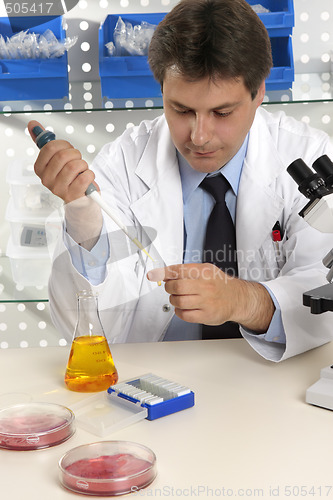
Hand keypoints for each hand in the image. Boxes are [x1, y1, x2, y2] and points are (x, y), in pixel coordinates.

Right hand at [28, 120, 102, 248]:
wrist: (80, 201)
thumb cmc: (70, 178)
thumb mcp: (56, 159)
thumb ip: (44, 142)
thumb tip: (32, 124)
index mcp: (40, 169)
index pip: (50, 147)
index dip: (64, 145)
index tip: (68, 150)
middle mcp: (47, 180)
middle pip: (63, 155)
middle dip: (75, 154)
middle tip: (78, 161)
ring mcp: (59, 190)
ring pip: (74, 166)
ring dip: (83, 165)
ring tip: (82, 171)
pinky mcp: (73, 196)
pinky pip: (84, 177)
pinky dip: (90, 175)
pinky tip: (87, 179)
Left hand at [147, 263, 274, 331]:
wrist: (237, 298)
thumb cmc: (219, 284)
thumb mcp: (205, 270)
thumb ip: (185, 270)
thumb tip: (164, 273)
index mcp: (204, 272)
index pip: (178, 270)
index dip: (162, 272)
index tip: (152, 275)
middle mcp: (206, 286)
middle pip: (177, 287)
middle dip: (169, 288)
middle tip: (171, 288)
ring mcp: (206, 302)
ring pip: (179, 301)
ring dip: (174, 300)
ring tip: (179, 298)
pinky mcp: (206, 315)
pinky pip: (185, 315)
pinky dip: (179, 312)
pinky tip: (184, 308)